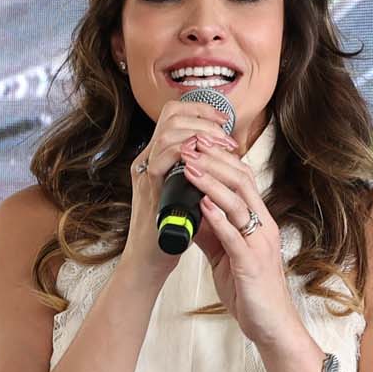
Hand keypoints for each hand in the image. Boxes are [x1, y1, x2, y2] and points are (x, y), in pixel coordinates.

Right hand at [122, 102, 241, 276]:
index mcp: (157, 157)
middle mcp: (148, 160)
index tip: (224, 121)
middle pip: (170, 116)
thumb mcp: (187, 193)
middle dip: (204, 118)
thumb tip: (224, 157)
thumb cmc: (172, 230)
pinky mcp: (149, 189)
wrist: (150, 261)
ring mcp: (146, 173)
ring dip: (199, 133)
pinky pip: (162, 159)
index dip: (201, 111)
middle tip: (226, 134)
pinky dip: (184, 153)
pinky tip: (202, 158)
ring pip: (167, 132)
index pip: (174, 115)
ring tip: (220, 145)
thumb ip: (198, 174)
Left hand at [172, 136, 306, 358]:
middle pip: (243, 181)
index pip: (243, 178)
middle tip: (189, 146)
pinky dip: (218, 218)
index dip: (220, 158)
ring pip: (239, 203)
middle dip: (214, 161)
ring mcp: (259, 244)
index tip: (196, 144)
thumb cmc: (250, 290)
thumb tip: (190, 209)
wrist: (270, 326)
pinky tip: (202, 204)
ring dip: (212, 182)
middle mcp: (264, 227)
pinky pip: (235, 236)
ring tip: (189, 166)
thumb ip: (212, 230)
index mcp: (260, 221)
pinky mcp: (251, 264)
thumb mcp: (227, 254)